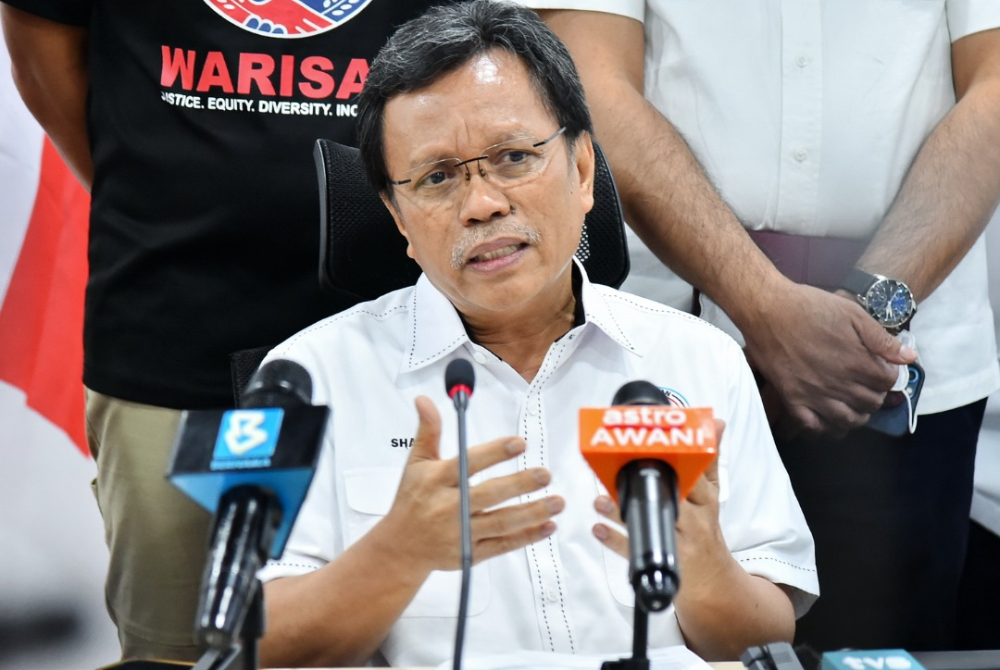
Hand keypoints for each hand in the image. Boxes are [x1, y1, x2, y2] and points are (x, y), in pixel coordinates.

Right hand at [379, 396, 563, 574]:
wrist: (400, 548)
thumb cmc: (411, 501)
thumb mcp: (416, 464)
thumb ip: (428, 431)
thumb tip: (425, 400)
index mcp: (437, 481)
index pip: (468, 464)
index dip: (494, 453)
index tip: (519, 443)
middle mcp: (449, 507)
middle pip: (490, 494)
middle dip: (520, 485)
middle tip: (545, 474)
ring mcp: (461, 533)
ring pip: (501, 523)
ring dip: (532, 513)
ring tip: (557, 501)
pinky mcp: (470, 554)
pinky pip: (503, 545)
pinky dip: (527, 537)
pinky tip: (548, 526)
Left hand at [592, 420, 727, 567]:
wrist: (713, 581)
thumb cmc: (705, 531)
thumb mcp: (711, 496)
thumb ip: (709, 461)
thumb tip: (716, 424)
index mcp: (705, 502)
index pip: (692, 477)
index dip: (671, 460)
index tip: (649, 445)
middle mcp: (692, 523)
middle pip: (668, 500)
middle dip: (643, 486)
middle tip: (616, 472)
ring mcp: (676, 545)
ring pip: (648, 525)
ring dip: (620, 513)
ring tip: (601, 500)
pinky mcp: (659, 564)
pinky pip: (635, 552)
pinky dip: (614, 540)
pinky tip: (598, 528)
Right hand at [742, 281, 915, 436]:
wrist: (766, 310)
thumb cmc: (808, 307)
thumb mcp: (852, 313)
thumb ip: (881, 339)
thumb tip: (909, 357)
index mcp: (855, 362)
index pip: (886, 382)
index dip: (888, 375)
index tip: (881, 368)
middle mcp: (837, 383)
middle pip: (870, 403)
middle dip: (875, 394)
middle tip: (868, 383)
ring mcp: (814, 394)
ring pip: (847, 420)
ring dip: (857, 414)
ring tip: (854, 403)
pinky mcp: (792, 399)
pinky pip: (814, 426)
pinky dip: (826, 427)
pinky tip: (829, 418)